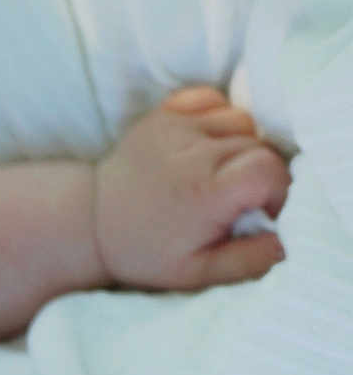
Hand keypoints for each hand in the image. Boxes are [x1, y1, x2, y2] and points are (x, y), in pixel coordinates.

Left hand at [93, 86, 290, 290]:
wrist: (90, 223)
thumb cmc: (145, 252)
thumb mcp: (195, 274)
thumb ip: (247, 261)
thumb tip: (285, 242)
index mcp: (204, 194)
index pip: (269, 170)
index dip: (276, 190)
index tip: (258, 209)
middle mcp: (193, 153)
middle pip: (259, 146)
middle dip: (258, 173)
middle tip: (232, 200)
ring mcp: (176, 127)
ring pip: (241, 121)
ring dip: (241, 146)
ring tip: (217, 175)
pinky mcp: (163, 113)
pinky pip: (213, 100)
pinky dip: (219, 118)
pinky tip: (205, 147)